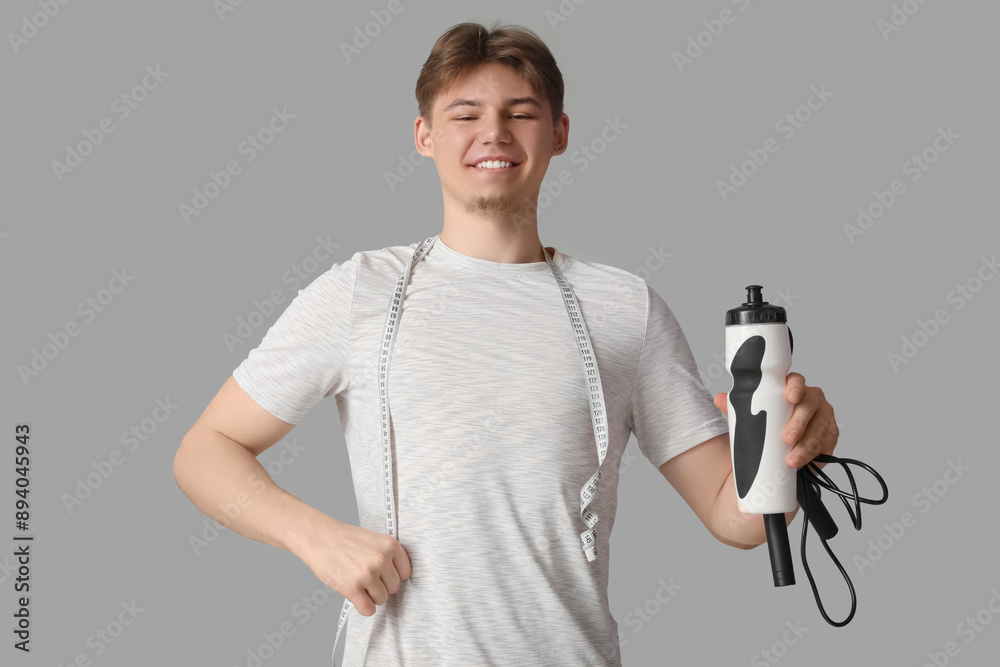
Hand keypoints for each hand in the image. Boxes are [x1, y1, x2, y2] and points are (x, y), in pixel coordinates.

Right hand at [295, 516, 411, 616]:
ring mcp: (367, 574)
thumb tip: (398, 578)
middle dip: (381, 586)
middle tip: (367, 579)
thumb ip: (388, 555)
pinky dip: (364, 608)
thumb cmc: (345, 539)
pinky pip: (368, 609)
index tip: (384, 574)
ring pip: (382, 599)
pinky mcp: (352, 588)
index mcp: (390, 545)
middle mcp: (381, 559)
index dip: (393, 575)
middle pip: (394, 587)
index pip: (405, 572)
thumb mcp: (374, 539)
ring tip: (360, 585)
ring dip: (371, 597)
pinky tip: (357, 598)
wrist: (320, 538)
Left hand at [713, 371, 839, 468]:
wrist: (777, 458)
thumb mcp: (751, 419)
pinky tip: (802, 461)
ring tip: (792, 458)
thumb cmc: (766, 430)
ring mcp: (823, 418)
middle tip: (787, 437)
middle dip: (799, 422)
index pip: (796, 380)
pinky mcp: (829, 436)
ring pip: (818, 427)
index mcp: (792, 390)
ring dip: (806, 444)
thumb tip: (719, 399)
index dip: (795, 386)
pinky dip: (812, 454)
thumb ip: (736, 408)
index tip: (789, 397)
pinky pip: (824, 444)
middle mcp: (811, 400)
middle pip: (810, 404)